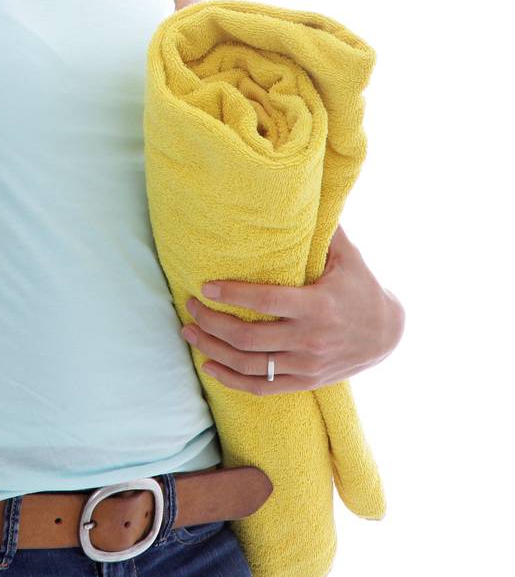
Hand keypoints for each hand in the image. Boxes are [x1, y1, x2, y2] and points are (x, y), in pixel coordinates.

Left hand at [179, 224, 405, 394]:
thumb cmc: (361, 287)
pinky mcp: (305, 382)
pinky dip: (232, 380)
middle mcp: (310, 340)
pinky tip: (210, 366)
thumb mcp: (348, 256)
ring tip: (189, 331)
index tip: (206, 287)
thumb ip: (323, 229)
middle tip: (189, 306)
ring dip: (213, 350)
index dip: (233, 295)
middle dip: (212, 322)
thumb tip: (302, 189)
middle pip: (249, 338)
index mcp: (318, 306)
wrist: (388, 334)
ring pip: (250, 366)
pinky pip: (262, 387)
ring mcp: (306, 365)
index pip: (266, 302)